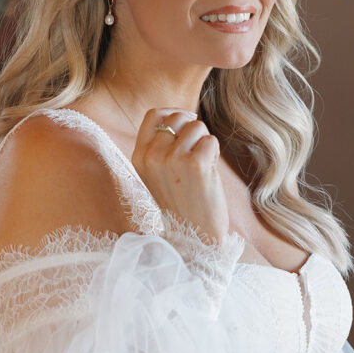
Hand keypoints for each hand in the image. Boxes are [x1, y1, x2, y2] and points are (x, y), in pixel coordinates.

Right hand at [131, 108, 229, 243]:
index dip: (174, 115)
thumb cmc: (181, 204)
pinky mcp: (195, 164)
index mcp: (139, 157)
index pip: (154, 115)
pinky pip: (211, 140)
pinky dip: (214, 154)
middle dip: (193, 131)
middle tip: (195, 157)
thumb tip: (182, 116)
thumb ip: (161, 147)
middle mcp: (152, 156)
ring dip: (204, 144)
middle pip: (178, 118)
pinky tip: (209, 174)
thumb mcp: (157, 174)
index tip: (186, 126)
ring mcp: (172, 159)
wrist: (194, 238)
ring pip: (197, 126)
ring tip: (200, 169)